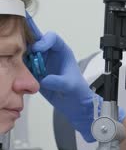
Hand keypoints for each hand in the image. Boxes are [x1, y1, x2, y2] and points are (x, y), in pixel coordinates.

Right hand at [25, 13, 125, 141]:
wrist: (79, 111)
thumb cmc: (84, 97)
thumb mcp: (75, 90)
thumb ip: (62, 84)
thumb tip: (50, 80)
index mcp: (66, 55)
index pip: (54, 38)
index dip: (44, 39)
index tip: (38, 47)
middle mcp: (54, 57)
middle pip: (36, 42)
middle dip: (27, 45)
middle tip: (22, 53)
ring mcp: (43, 66)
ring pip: (27, 55)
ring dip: (21, 58)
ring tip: (19, 65)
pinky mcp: (35, 76)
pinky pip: (23, 68)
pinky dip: (18, 70)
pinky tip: (18, 74)